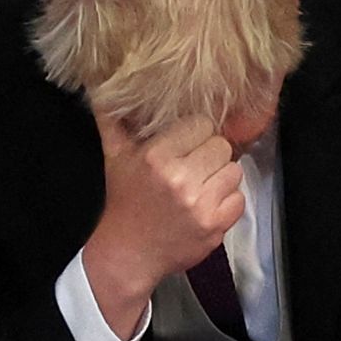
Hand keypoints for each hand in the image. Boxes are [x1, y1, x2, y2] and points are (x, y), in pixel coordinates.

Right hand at [82, 113, 243, 333]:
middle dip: (210, 155)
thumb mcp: (114, 156)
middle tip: (194, 166)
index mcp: (156, 157)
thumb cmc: (125, 201)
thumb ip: (112, 120)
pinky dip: (228, 202)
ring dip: (221, 177)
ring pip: (234, 171)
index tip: (186, 144)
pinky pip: (240, 199)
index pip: (202, 125)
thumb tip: (101, 87)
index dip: (196, 133)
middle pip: (222, 147)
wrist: (129, 253)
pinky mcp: (215, 225)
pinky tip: (208, 205)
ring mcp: (200, 204)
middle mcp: (180, 179)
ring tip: (201, 185)